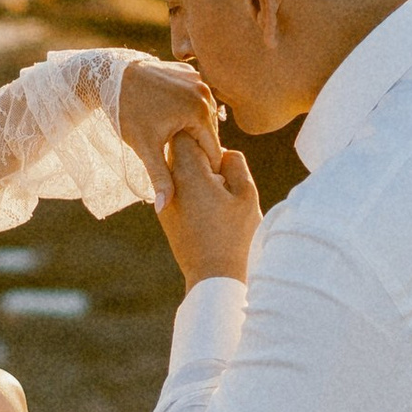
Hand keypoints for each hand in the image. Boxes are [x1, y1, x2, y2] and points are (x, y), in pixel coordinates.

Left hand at [116, 53, 221, 200]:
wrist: (109, 75)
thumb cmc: (127, 112)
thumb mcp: (145, 148)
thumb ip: (160, 178)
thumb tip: (164, 209)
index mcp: (200, 112)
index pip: (213, 150)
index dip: (206, 168)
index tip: (196, 179)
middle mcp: (205, 93)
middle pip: (210, 132)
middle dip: (199, 148)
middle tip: (185, 164)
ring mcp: (197, 80)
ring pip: (204, 115)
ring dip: (194, 130)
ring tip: (176, 143)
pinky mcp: (188, 74)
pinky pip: (195, 99)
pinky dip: (189, 111)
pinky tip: (172, 121)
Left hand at [155, 122, 262, 286]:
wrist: (213, 277)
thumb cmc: (235, 236)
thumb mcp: (246, 195)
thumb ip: (236, 165)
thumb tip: (224, 152)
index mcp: (190, 173)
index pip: (185, 134)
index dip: (202, 134)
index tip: (218, 146)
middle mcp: (171, 184)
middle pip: (177, 151)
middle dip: (197, 151)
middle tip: (219, 164)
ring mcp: (166, 201)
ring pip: (175, 171)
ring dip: (193, 171)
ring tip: (216, 185)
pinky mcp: (166, 217)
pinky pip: (175, 190)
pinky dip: (188, 188)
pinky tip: (207, 204)